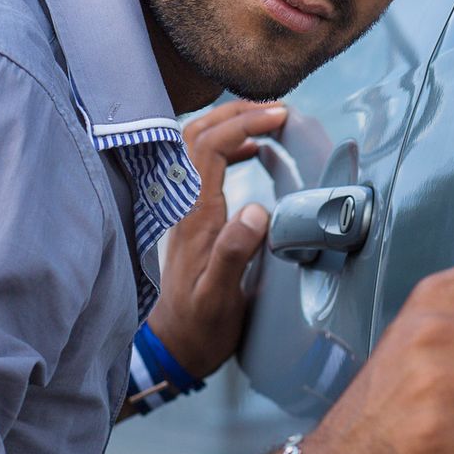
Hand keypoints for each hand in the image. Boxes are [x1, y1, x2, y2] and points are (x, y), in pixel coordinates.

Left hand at [146, 99, 287, 380]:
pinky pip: (201, 162)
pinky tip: (250, 151)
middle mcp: (182, 203)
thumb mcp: (221, 297)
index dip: (244, 123)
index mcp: (194, 215)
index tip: (279, 116)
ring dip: (229, 124)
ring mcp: (182, 207)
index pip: (211, 147)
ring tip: (267, 120)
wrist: (174, 345)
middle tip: (275, 108)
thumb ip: (235, 253)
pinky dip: (226, 144)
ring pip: (194, 144)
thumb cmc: (200, 325)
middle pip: (197, 133)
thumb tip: (258, 210)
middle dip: (235, 112)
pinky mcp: (187, 214)